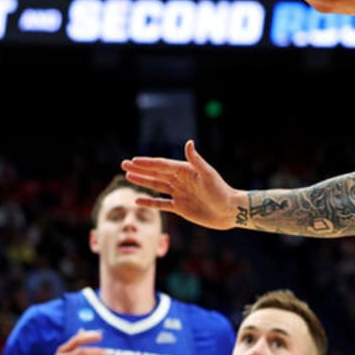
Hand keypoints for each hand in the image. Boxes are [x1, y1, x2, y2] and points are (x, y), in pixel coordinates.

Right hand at [121, 140, 242, 229]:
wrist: (230, 212)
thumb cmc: (222, 192)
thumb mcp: (208, 175)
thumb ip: (196, 160)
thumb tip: (188, 143)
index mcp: (185, 171)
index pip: (162, 165)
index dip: (147, 163)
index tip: (133, 160)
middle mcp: (180, 181)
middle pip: (156, 173)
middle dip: (140, 169)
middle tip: (124, 164)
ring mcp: (179, 194)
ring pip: (156, 186)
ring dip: (142, 181)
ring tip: (128, 176)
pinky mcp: (180, 208)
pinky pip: (161, 204)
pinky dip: (150, 202)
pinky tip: (138, 200)